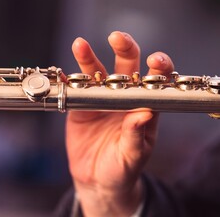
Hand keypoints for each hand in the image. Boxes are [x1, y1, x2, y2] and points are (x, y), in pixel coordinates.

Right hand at [66, 31, 173, 215]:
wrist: (97, 180)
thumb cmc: (123, 168)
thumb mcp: (133, 155)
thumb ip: (137, 135)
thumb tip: (144, 114)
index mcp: (144, 106)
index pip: (156, 80)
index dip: (158, 66)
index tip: (155, 60)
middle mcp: (125, 97)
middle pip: (127, 66)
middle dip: (125, 49)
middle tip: (117, 39)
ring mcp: (102, 99)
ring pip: (97, 72)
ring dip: (89, 58)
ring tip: (80, 46)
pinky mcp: (82, 105)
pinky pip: (75, 88)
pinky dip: (68, 80)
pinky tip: (62, 73)